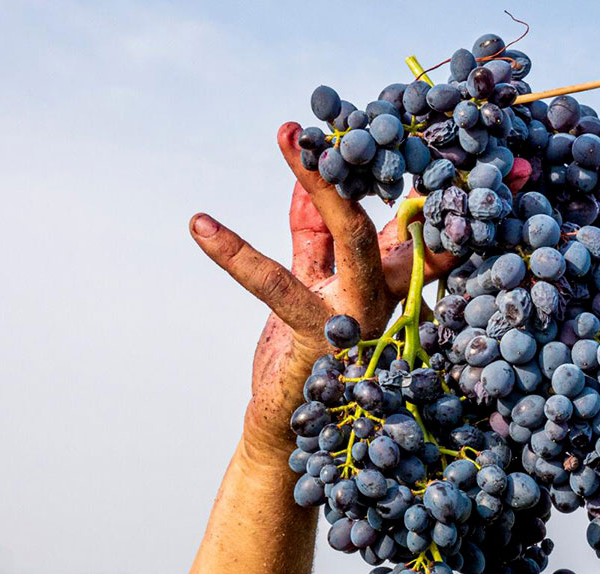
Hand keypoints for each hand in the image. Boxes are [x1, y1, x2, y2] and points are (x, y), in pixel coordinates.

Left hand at [188, 122, 459, 462]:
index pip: (400, 213)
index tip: (364, 123)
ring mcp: (359, 315)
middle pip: (384, 210)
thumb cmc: (307, 357)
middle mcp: (386, 294)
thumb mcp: (313, 285)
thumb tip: (305, 179)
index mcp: (389, 281)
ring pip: (346, 234)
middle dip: (358, 160)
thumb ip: (312, 236)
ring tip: (287, 136)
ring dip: (315, 181)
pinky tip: (199, 224)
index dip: (388, 169)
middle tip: (329, 117)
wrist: (291, 430)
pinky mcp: (319, 336)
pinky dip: (234, 252)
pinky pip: (278, 283)